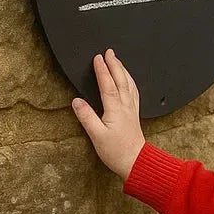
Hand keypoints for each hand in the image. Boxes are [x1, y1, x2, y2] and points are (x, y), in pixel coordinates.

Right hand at [72, 49, 145, 180]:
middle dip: (114, 64)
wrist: (136, 162)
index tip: (97, 58)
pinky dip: (131, 82)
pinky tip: (129, 81)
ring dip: (123, 70)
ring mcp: (131, 109)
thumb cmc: (117, 152)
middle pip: (120, 80)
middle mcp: (125, 106)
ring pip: (129, 84)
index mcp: (115, 109)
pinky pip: (134, 92)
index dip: (102, 70)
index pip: (107, 84)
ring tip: (118, 60)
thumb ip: (86, 117)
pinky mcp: (134, 114)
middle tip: (109, 51)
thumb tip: (76, 101)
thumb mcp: (96, 135)